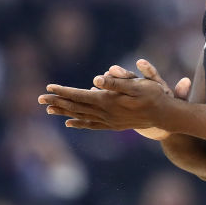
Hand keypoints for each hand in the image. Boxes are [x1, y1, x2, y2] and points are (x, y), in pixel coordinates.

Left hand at [40, 59, 188, 136]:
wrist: (166, 117)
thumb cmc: (154, 96)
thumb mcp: (138, 85)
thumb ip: (117, 82)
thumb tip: (97, 79)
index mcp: (108, 101)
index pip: (80, 95)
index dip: (64, 91)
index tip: (48, 87)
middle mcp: (105, 113)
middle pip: (76, 107)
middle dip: (57, 102)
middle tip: (39, 99)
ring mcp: (109, 121)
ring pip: (81, 116)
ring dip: (64, 112)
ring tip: (49, 109)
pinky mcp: (114, 125)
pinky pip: (91, 125)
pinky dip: (79, 123)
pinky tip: (70, 123)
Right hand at [104, 61, 190, 139]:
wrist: (163, 124)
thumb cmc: (170, 111)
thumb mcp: (177, 103)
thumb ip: (181, 93)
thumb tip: (186, 81)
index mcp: (155, 85)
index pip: (150, 75)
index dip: (146, 69)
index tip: (140, 63)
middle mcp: (141, 86)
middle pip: (131, 78)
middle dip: (122, 73)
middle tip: (112, 70)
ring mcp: (130, 92)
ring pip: (119, 85)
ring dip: (110, 81)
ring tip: (102, 77)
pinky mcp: (123, 100)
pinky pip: (112, 95)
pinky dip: (104, 91)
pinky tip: (93, 89)